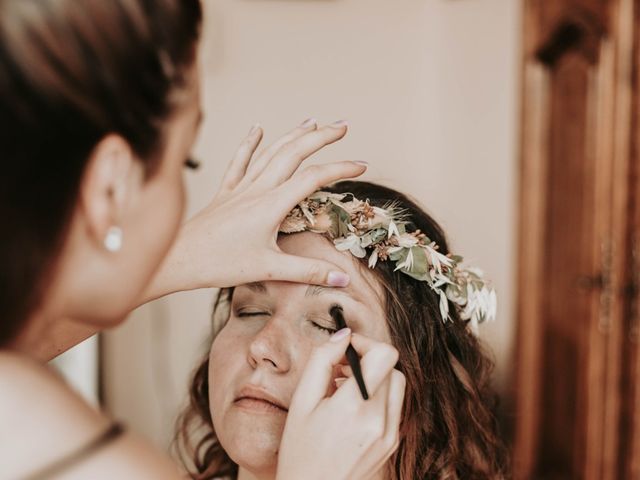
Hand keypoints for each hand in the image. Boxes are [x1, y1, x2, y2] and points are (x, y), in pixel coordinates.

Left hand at [144, 119, 366, 298]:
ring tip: (313, 121)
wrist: (178, 259)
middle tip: (343, 127)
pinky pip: (239, 162)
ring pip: (270, 153)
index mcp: (270, 205)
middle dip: (321, 137)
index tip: (362, 165)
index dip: (340, 169)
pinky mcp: (224, 193)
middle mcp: (256, 189)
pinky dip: (250, 143)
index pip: (313, 179)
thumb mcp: (269, 269)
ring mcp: (239, 188)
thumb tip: (343, 278)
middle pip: (293, 153)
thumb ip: (308, 272)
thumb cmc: (219, 265)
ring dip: (293, 135)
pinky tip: (257, 128)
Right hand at [276, 330, 405, 479]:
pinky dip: (377, 398)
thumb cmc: (300, 451)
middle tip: (340, 370)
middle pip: (392, 368)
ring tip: (344, 390)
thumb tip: (343, 335)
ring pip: (396, 386)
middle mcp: (379, 422)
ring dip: (375, 379)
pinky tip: (352, 409)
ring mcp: (390, 435)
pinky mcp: (392, 444)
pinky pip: (394, 407)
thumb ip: (322, 361)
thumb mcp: (301, 402)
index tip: (346, 350)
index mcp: (354, 408)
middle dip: (368, 361)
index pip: (385, 355)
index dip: (366, 343)